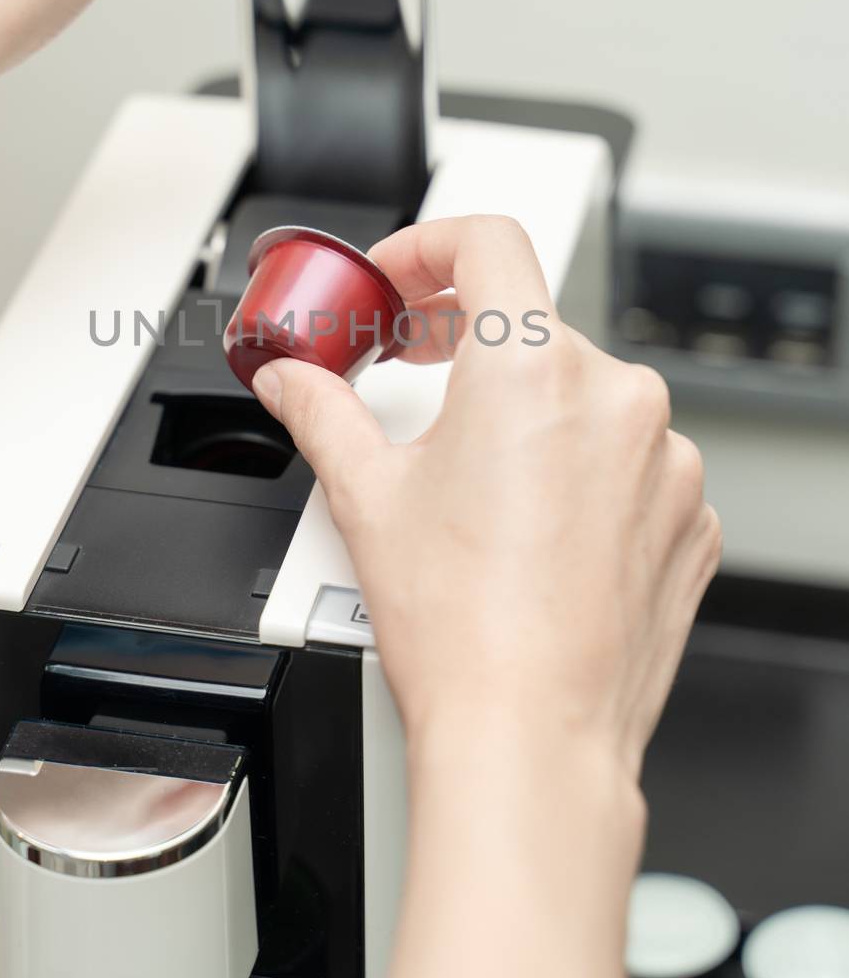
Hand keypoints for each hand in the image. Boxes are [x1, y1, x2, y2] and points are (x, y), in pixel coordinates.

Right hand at [253, 214, 720, 784]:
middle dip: (462, 340)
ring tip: (469, 475)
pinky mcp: (687, 514)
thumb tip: (290, 380)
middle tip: (409, 367)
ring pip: (583, 395)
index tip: (401, 282)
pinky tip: (530, 524)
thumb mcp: (366, 496)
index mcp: (531, 368)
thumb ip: (320, 410)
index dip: (427, 246)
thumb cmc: (460, 628)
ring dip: (525, 411)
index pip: (486, 241)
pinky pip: (630, 459)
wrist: (530, 735)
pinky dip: (579, 470)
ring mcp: (665, 458)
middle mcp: (614, 397)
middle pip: (531, 325)